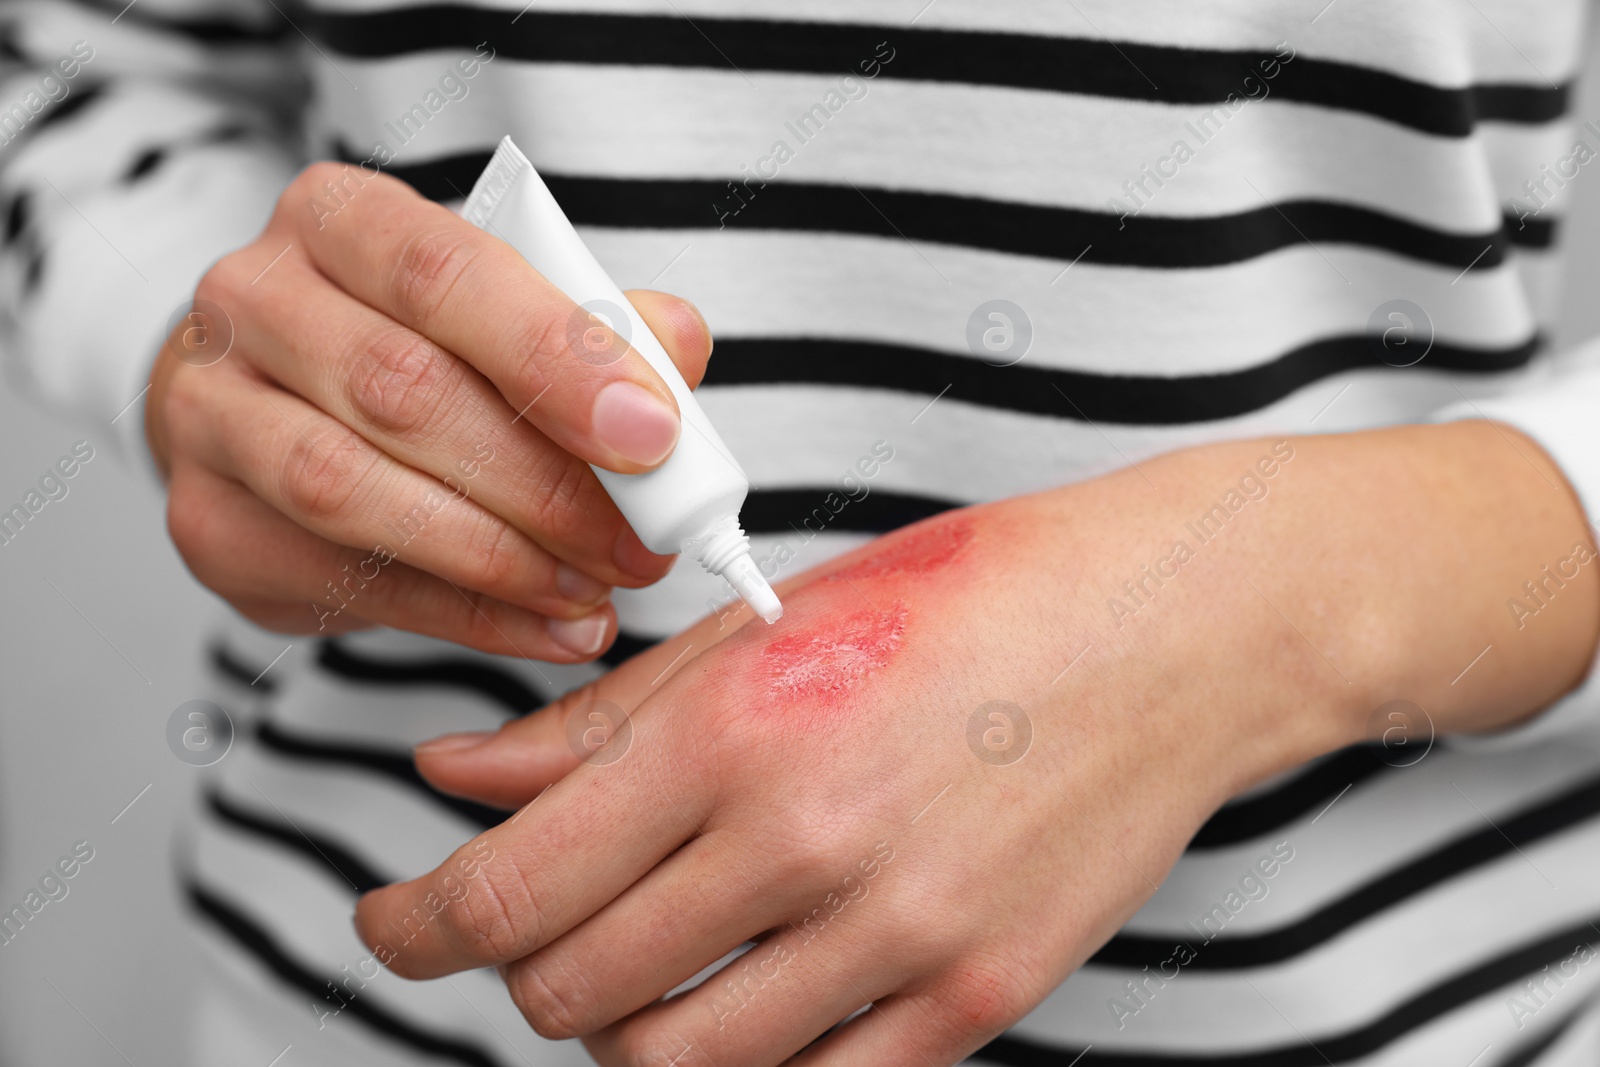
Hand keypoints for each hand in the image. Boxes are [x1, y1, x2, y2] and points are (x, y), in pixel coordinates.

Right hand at [147, 163, 712, 658]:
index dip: (555, 356)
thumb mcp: (504, 308)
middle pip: (403, 390)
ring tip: (595, 592)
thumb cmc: (415, 347)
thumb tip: (679, 345)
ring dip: (499, 558)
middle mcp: (251, 299)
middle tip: (643, 543)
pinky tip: (548, 629)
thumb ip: (597, 321)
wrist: (267, 406)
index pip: (445, 273)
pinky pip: (345, 581)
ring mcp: (212, 413)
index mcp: (337, 219)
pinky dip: (465, 617)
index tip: (652, 435)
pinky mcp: (210, 522)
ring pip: (352, 489)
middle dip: (545, 481)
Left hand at [355, 423, 1597, 1065]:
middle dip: (523, 967)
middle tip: (541, 918)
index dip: (416, 925)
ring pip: (674, 1066)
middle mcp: (811, 843)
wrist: (1174, 630)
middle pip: (574, 993)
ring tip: (648, 958)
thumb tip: (458, 778)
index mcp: (742, 728)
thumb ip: (600, 719)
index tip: (395, 922)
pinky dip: (746, 1058)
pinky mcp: (976, 998)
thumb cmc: (978, 596)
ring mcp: (902, 937)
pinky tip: (752, 991)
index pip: (515, 885)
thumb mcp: (772, 623)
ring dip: (624, 1025)